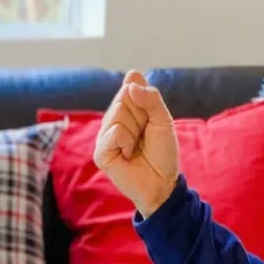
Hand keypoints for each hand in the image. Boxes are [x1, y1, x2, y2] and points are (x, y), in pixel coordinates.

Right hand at [92, 71, 180, 216]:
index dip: (144, 99)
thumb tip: (130, 81)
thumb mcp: (163, 120)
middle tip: (144, 136)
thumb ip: (151, 98)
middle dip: (141, 116)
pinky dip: (127, 142)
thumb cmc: (162, 153)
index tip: (150, 118)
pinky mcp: (100, 152)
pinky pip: (114, 132)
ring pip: (117, 113)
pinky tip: (128, 155)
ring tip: (136, 147)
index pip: (130, 86)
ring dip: (135, 130)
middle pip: (123, 98)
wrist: (162, 182)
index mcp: (126, 110)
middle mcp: (112, 120)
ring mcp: (104, 136)